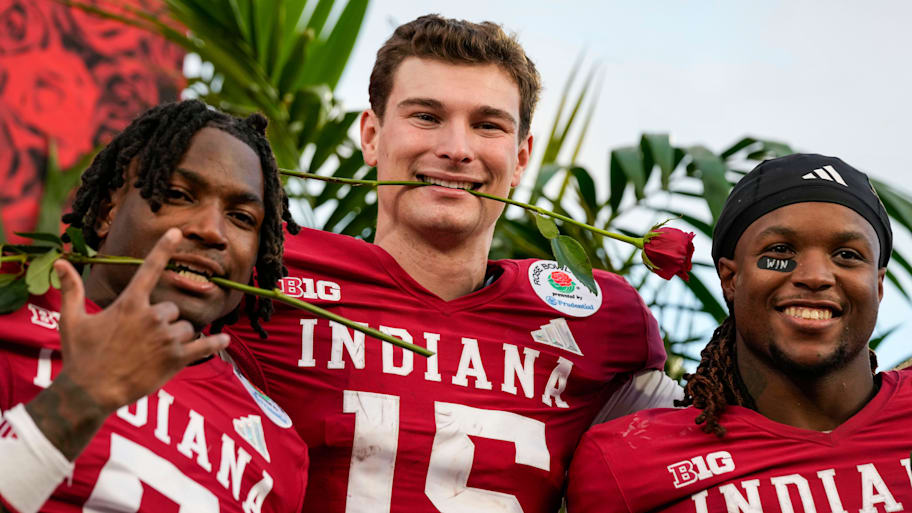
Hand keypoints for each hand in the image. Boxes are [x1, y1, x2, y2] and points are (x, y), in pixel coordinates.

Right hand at [53, 228, 228, 412]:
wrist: (90, 393)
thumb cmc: (80, 356)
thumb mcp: (71, 320)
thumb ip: (72, 289)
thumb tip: (61, 261)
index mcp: (129, 304)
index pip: (150, 268)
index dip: (163, 248)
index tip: (176, 231)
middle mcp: (151, 317)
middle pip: (172, 309)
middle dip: (162, 322)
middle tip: (142, 340)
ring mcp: (166, 338)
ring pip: (186, 328)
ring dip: (176, 338)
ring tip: (154, 353)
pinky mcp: (176, 359)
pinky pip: (204, 346)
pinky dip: (215, 344)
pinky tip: (224, 341)